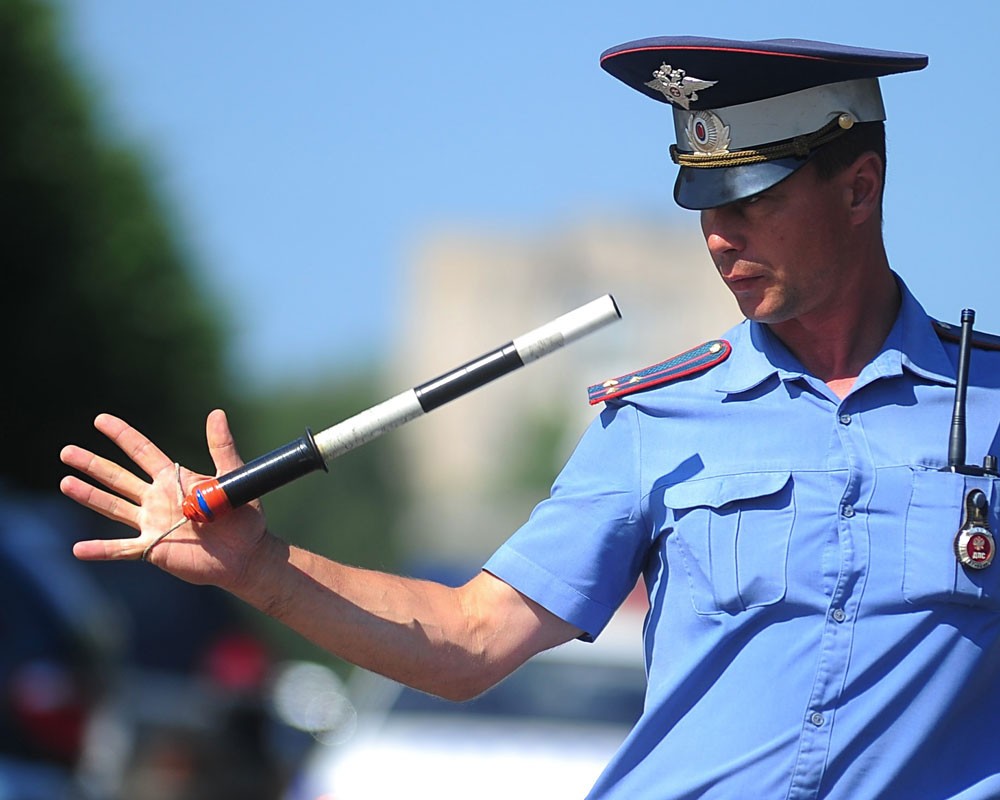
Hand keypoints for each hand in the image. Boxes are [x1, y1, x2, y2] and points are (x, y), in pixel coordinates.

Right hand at [60, 409, 267, 588]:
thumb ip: (222, 447)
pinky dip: (101, 551)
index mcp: (175, 479)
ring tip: (65, 483)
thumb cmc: (244, 516)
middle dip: (93, 464)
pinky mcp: (154, 549)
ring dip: (89, 496)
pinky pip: (122, 549)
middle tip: (66, 451)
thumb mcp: (234, 477)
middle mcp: (157, 498)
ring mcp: (153, 523)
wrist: (247, 554)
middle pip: (118, 477)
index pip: (142, 451)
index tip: (100, 419)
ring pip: (114, 507)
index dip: (122, 435)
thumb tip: (216, 413)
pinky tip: (78, 550)